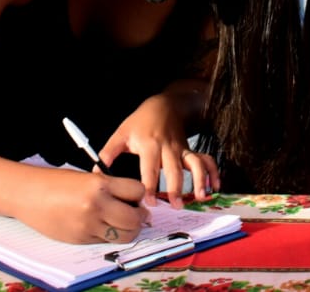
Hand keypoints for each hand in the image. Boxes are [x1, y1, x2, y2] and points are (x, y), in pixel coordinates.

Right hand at [17, 168, 145, 243]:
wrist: (28, 195)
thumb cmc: (56, 183)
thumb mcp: (88, 177)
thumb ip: (111, 188)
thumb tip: (134, 201)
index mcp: (99, 184)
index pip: (137, 191)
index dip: (139, 194)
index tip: (135, 195)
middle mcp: (96, 206)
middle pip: (135, 218)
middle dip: (140, 216)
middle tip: (137, 213)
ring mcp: (88, 225)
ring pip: (124, 235)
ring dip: (129, 230)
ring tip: (123, 222)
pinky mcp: (81, 239)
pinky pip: (106, 241)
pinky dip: (110, 235)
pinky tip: (103, 226)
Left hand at [100, 94, 219, 207]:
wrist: (164, 104)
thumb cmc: (140, 121)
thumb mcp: (121, 133)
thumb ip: (108, 153)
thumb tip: (95, 174)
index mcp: (149, 145)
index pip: (150, 169)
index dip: (150, 186)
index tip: (149, 201)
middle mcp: (168, 148)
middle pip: (174, 169)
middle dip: (176, 188)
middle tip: (175, 206)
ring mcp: (182, 149)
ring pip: (194, 164)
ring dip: (199, 180)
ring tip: (199, 197)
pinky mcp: (190, 150)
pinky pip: (206, 160)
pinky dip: (213, 173)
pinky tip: (214, 187)